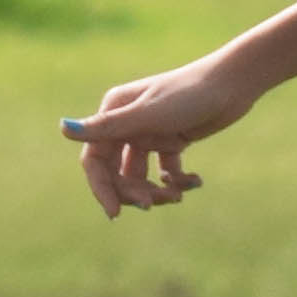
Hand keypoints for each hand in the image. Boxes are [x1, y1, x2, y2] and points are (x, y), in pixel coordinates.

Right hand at [63, 59, 257, 213]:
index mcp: (114, 113)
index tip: (116, 213)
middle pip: (116, 173)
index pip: (94, 160)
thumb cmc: (189, 94)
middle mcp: (127, 124)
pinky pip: (165, 172)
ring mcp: (150, 134)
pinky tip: (195, 181)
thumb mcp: (147, 115)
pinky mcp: (172, 140)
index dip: (101, 188)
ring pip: (140, 176)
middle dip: (133, 192)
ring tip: (177, 196)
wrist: (234, 83)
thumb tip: (62, 128)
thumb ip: (106, 126)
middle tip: (153, 204)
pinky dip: (177, 182)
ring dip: (156, 191)